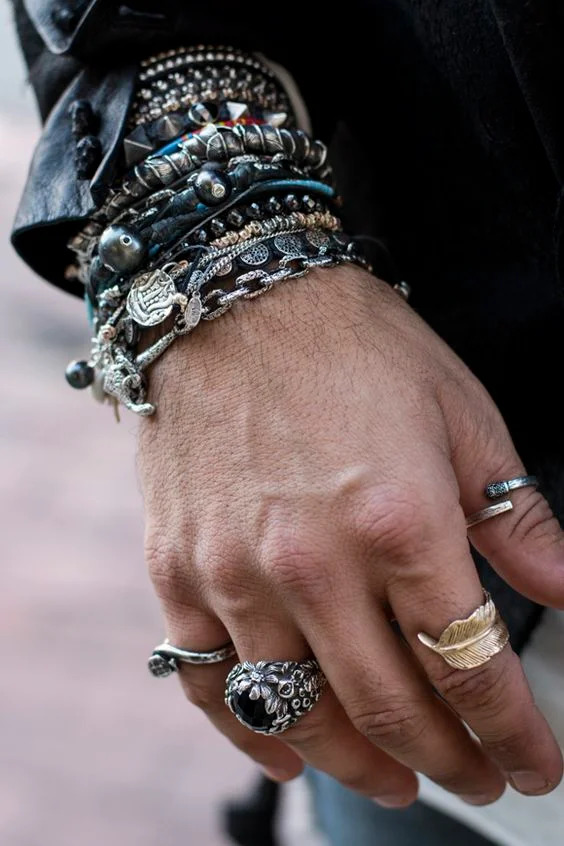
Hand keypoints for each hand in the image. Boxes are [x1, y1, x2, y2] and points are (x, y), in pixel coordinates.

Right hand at [138, 266, 563, 806]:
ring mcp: (234, 573)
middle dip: (449, 762)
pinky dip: (249, 731)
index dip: (512, 732)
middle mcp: (312, 563)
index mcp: (399, 520)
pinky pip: (208, 681)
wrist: (235, 299)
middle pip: (390, 707)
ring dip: (358, 765)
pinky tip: (283, 751)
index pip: (470, 664)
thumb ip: (514, 517)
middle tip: (477, 779)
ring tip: (396, 781)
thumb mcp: (460, 415)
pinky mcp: (176, 569)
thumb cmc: (354, 346)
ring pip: (298, 714)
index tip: (532, 764)